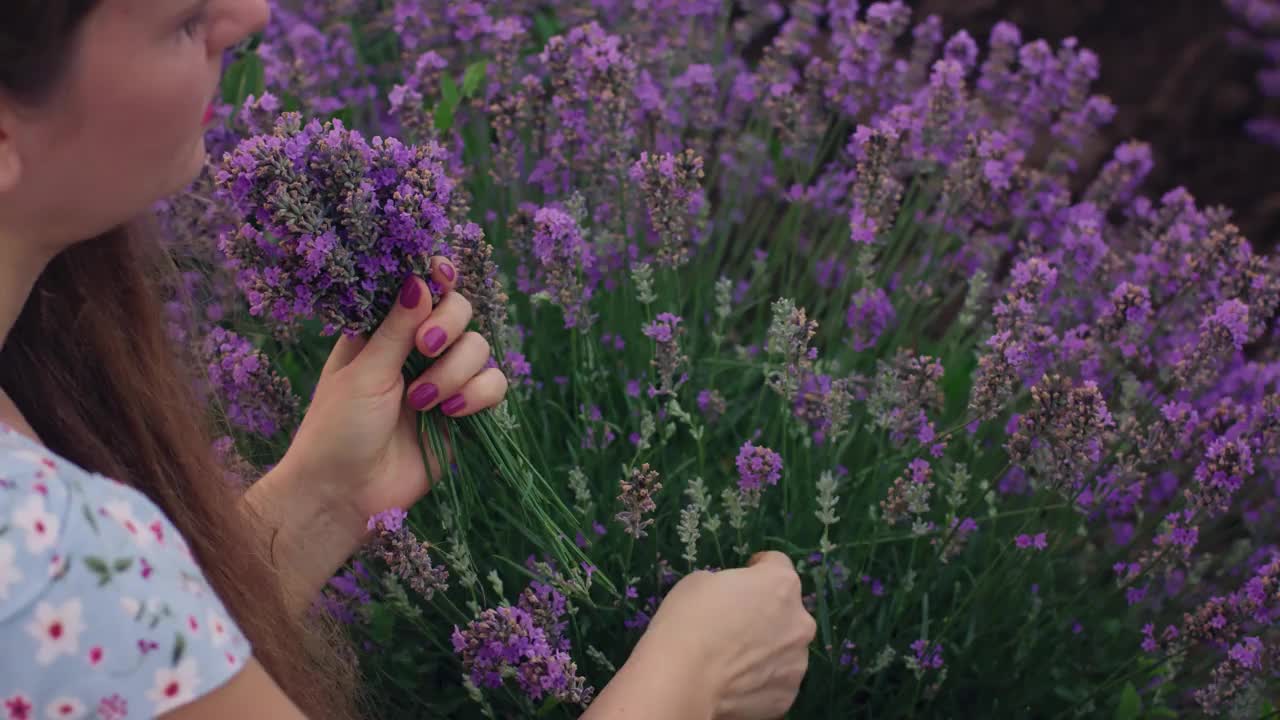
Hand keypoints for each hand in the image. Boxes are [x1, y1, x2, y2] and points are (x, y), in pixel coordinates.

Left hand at [283, 256, 509, 531]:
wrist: (344, 494)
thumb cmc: (336, 428)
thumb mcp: (363, 372)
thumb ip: (397, 327)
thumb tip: (421, 278)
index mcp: (382, 330)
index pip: (420, 287)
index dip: (437, 276)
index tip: (442, 275)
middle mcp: (415, 349)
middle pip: (460, 309)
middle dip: (448, 325)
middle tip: (425, 349)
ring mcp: (442, 378)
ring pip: (479, 347)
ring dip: (456, 370)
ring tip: (423, 402)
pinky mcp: (463, 411)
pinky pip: (494, 385)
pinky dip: (478, 394)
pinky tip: (450, 414)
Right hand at [628, 551, 815, 718]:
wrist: (683, 679)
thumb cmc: (689, 620)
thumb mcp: (701, 582)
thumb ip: (729, 586)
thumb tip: (733, 600)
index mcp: (781, 584)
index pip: (778, 564)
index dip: (758, 569)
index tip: (745, 577)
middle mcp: (800, 621)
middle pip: (787, 610)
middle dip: (767, 612)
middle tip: (736, 624)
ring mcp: (797, 662)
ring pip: (785, 648)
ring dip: (768, 647)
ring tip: (735, 659)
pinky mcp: (787, 696)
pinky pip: (776, 680)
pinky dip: (761, 680)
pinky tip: (735, 681)